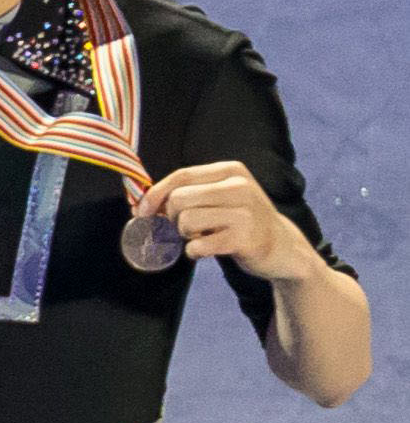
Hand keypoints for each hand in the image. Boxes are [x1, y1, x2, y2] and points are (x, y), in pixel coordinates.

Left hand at [135, 161, 314, 281]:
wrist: (280, 247)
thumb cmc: (240, 222)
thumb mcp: (221, 197)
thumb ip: (189, 194)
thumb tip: (143, 203)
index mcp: (230, 170)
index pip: (181, 176)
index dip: (155, 194)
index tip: (141, 212)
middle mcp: (238, 186)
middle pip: (179, 199)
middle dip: (172, 219)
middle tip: (186, 229)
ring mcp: (243, 211)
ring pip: (186, 221)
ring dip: (185, 236)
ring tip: (202, 237)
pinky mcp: (243, 238)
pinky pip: (198, 245)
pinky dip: (195, 251)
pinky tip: (208, 249)